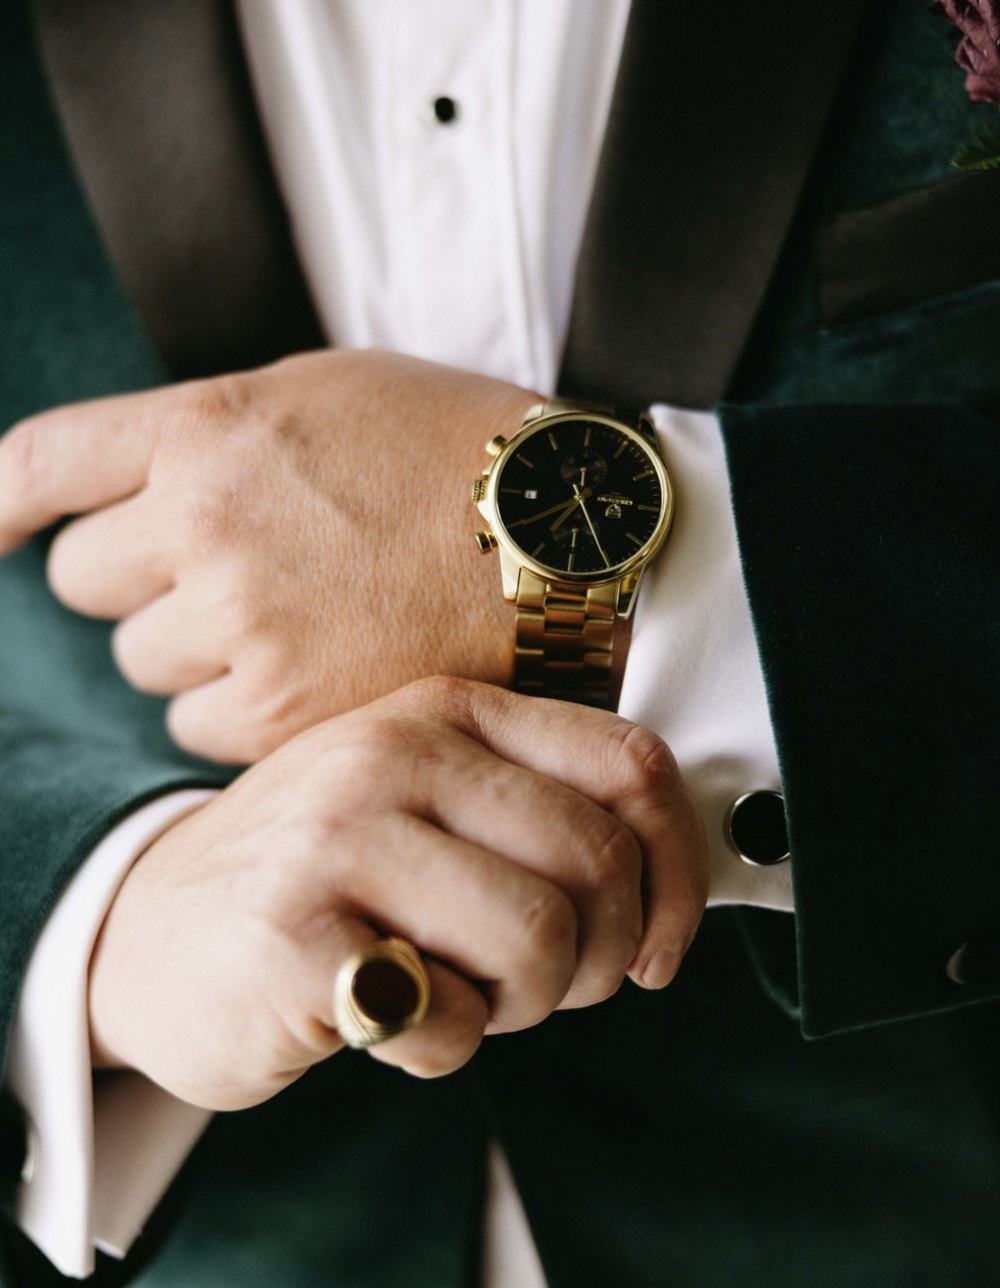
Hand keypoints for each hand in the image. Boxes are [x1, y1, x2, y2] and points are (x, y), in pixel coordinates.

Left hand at [0, 351, 538, 762]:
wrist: (570, 536)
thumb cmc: (457, 454)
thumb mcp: (323, 392)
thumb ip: (209, 432)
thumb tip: (124, 486)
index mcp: (206, 427)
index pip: (38, 465)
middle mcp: (205, 522)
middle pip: (82, 582)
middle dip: (137, 581)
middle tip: (219, 575)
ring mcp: (241, 621)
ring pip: (141, 663)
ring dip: (190, 652)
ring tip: (287, 626)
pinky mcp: (282, 709)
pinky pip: (198, 726)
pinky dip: (238, 711)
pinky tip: (309, 677)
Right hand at [88, 678, 706, 1108]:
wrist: (146, 933)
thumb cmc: (316, 881)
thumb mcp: (426, 808)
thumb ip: (538, 817)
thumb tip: (670, 893)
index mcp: (445, 713)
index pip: (631, 765)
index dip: (679, 873)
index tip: (656, 946)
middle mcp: (393, 754)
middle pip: (596, 863)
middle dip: (594, 959)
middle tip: (537, 986)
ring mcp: (335, 839)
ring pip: (539, 942)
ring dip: (519, 1006)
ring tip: (455, 994)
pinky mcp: (294, 939)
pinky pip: (447, 1022)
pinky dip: (439, 1047)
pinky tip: (382, 1018)